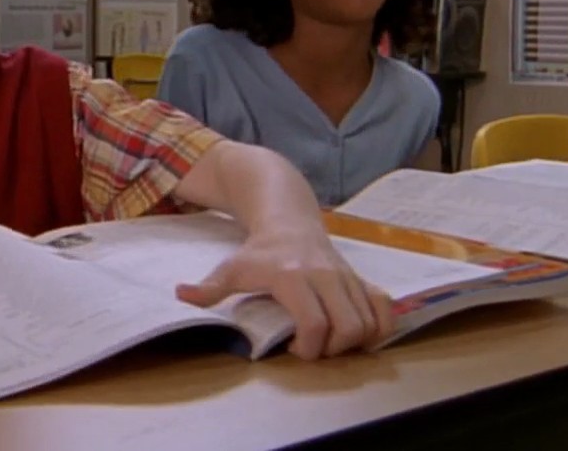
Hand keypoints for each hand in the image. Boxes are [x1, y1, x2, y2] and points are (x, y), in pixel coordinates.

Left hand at [176, 227, 394, 359]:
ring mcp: (347, 277)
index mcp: (292, 276)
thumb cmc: (259, 250)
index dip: (308, 347)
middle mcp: (325, 276)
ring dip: (356, 342)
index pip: (314, 321)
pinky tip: (359, 334)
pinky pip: (386, 307)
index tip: (293, 350)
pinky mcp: (361, 278)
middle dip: (334, 349)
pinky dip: (380, 327)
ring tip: (332, 342)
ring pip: (370, 321)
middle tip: (315, 348)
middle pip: (348, 326)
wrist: (289, 218)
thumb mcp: (232, 266)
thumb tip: (181, 294)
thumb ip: (210, 286)